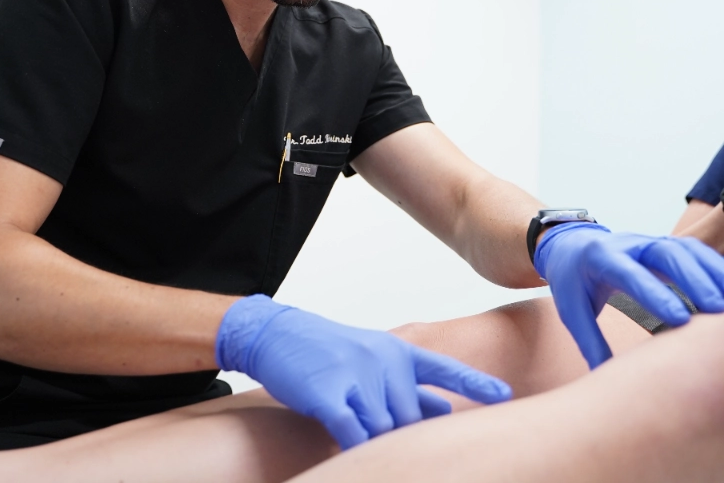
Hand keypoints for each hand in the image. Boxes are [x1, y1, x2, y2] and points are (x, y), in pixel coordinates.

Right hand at [215, 294, 511, 449]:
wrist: (276, 333)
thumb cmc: (327, 351)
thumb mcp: (373, 358)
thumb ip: (409, 386)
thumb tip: (446, 411)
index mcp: (397, 351)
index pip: (444, 369)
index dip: (475, 385)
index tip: (506, 396)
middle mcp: (383, 360)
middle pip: (410, 419)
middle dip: (402, 435)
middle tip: (383, 432)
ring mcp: (357, 375)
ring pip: (384, 431)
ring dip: (372, 440)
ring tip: (354, 428)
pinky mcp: (329, 394)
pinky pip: (354, 434)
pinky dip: (357, 447)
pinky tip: (351, 449)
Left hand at [534, 223, 723, 367]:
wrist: (570, 247)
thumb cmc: (572, 281)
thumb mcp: (571, 309)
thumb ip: (589, 340)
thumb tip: (603, 378)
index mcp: (600, 257)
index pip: (629, 272)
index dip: (654, 293)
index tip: (679, 320)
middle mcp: (627, 243)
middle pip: (665, 252)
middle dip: (693, 279)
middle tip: (717, 310)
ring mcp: (648, 242)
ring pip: (685, 249)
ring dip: (711, 272)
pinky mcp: (664, 246)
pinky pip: (693, 252)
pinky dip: (713, 268)